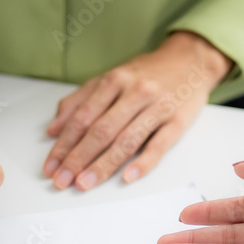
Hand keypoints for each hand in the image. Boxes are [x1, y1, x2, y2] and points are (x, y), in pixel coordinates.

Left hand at [43, 31, 231, 191]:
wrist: (191, 60)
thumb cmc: (148, 74)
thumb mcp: (110, 78)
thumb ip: (79, 101)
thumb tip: (53, 129)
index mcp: (114, 80)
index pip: (82, 117)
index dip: (64, 144)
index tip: (51, 166)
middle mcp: (135, 92)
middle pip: (101, 130)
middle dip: (78, 158)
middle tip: (62, 180)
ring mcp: (158, 107)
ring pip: (126, 140)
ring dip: (103, 165)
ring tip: (85, 183)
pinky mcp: (178, 122)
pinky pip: (159, 145)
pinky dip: (143, 162)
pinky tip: (127, 177)